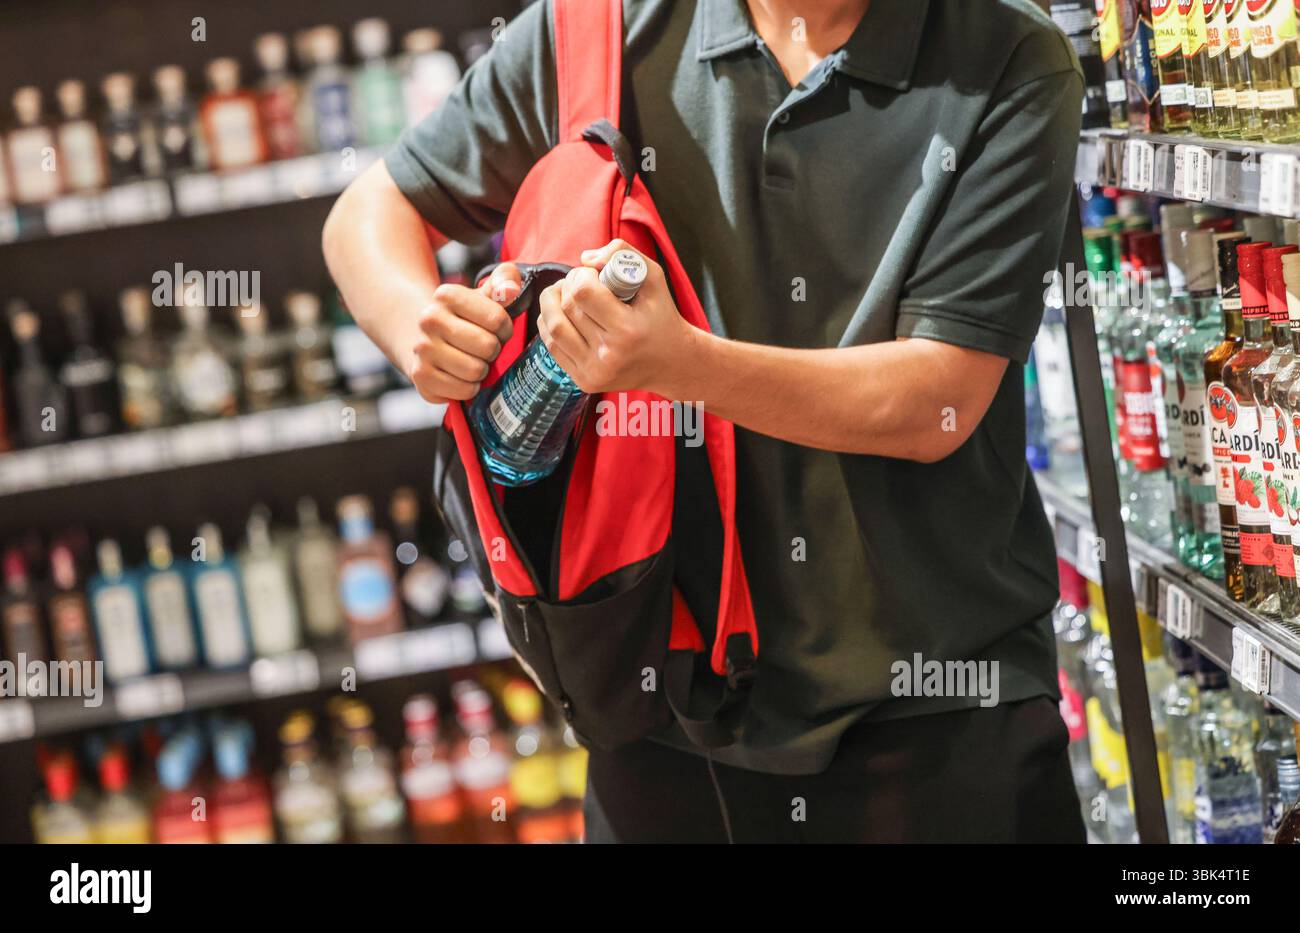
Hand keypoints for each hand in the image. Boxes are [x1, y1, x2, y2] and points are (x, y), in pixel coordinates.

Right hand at [408, 264, 521, 402]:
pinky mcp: (421, 376)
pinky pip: (464, 390)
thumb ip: (506, 281)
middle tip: (484, 348)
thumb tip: (511, 291)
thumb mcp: (484, 294)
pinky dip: (469, 387)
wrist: (421, 338)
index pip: (497, 319)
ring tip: (473, 360)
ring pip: (476, 370)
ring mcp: (422, 348)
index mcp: (447, 295)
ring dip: (482, 370)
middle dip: (493, 350)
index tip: (496, 329)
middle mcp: (429, 319)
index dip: (505, 329)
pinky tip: (461, 376)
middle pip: (488, 346)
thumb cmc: (464, 318)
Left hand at [537, 240, 691, 394]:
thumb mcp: (653, 277)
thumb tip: (584, 259)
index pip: (582, 293)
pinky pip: (553, 346)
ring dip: (551, 303)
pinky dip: (550, 324)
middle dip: (567, 286)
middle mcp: (609, 355)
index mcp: (628, 330)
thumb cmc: (661, 317)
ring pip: (553, 327)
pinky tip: (563, 314)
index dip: (581, 275)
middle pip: (567, 308)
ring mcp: (594, 371)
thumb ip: (622, 254)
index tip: (593, 274)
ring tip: (564, 294)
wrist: (671, 363)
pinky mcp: (584, 381)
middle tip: (580, 282)